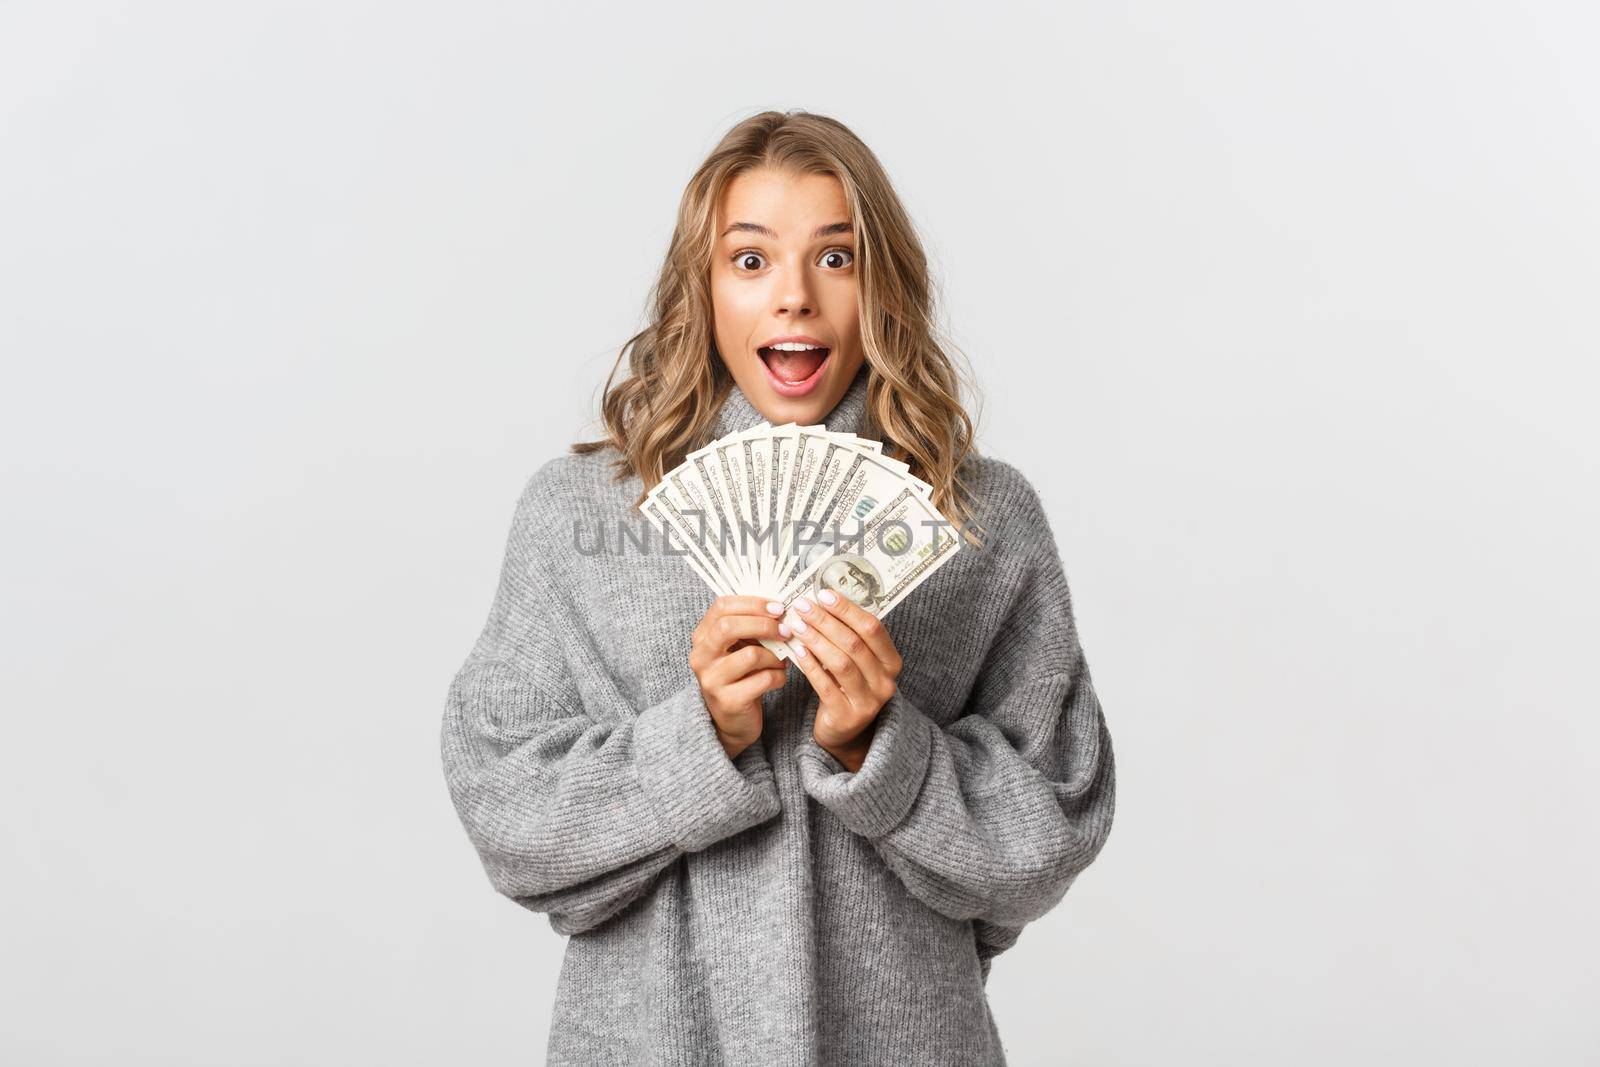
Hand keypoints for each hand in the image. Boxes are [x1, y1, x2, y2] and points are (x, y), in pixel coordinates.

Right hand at [688, 596, 790, 758]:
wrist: (732, 721)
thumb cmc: (740, 676)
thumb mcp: (738, 647)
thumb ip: (750, 626)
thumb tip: (780, 606)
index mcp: (702, 637)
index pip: (721, 607)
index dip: (753, 603)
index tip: (778, 607)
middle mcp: (701, 657)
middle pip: (729, 627)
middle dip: (764, 625)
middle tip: (786, 630)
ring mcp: (712, 680)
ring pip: (751, 655)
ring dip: (775, 656)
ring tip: (782, 660)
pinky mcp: (728, 701)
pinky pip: (763, 680)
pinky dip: (778, 676)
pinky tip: (779, 677)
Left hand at [786, 588, 902, 772]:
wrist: (844, 732)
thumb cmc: (847, 687)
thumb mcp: (856, 662)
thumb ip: (848, 636)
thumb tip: (823, 599)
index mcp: (892, 662)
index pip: (873, 628)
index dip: (848, 609)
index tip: (824, 593)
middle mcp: (885, 682)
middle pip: (855, 643)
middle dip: (826, 621)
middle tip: (803, 605)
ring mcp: (868, 702)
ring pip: (840, 663)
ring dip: (816, 640)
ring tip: (796, 625)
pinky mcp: (847, 716)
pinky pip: (825, 685)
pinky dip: (809, 666)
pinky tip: (796, 650)